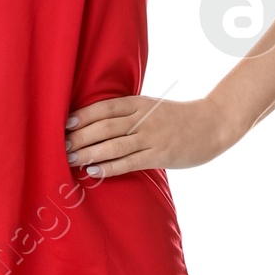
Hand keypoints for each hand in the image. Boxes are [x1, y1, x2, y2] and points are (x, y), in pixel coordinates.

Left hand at [64, 93, 226, 176]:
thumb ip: (128, 112)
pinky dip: (109, 167)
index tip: (63, 124)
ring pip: (113, 145)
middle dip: (80, 136)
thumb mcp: (152, 107)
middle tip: (60, 145)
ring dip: (89, 153)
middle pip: (104, 126)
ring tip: (70, 159)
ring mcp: (151, 137)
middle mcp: (143, 118)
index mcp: (139, 103)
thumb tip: (98, 122)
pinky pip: (129, 162)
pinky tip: (93, 171)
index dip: (83, 116)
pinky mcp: (159, 155)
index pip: (104, 107)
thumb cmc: (178, 118)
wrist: (213, 124)